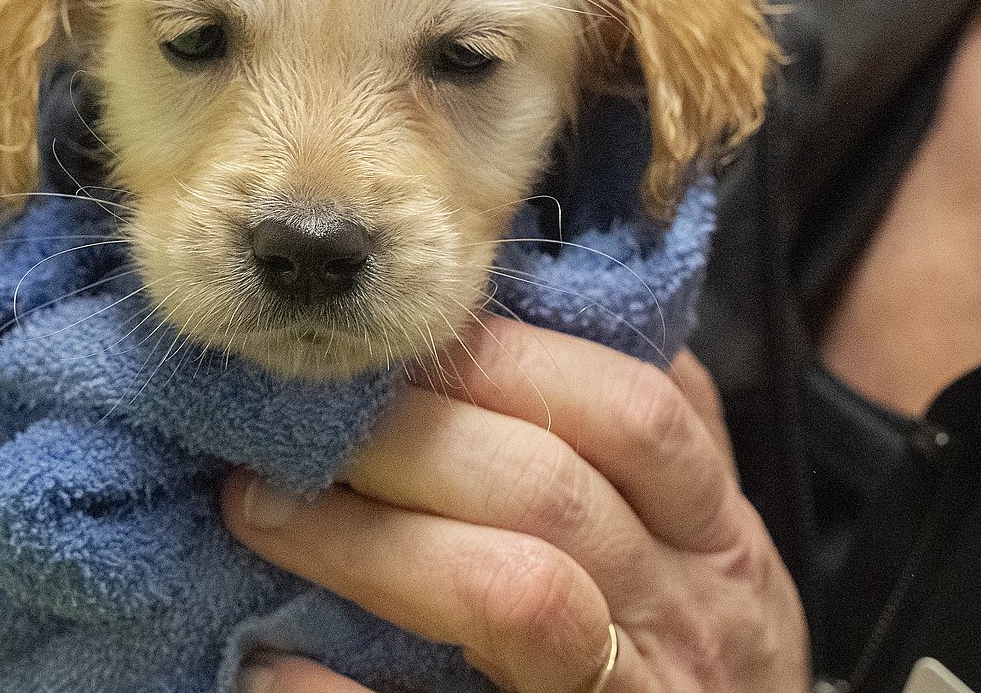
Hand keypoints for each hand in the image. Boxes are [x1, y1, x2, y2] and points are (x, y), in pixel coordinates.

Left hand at [220, 316, 808, 692]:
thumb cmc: (695, 671)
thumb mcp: (706, 558)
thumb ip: (642, 456)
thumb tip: (532, 324)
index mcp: (719, 537)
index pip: (636, 410)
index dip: (510, 359)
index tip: (400, 340)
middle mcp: (688, 612)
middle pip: (553, 488)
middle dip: (412, 435)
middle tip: (300, 415)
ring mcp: (633, 691)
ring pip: (513, 591)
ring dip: (368, 538)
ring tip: (261, 507)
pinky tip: (271, 666)